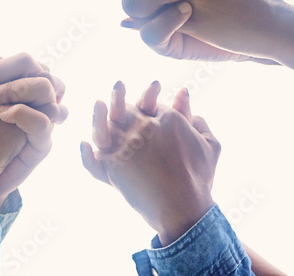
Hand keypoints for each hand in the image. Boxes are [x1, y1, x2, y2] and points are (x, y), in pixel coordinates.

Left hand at [81, 81, 219, 245]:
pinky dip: (86, 156)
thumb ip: (196, 118)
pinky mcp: (113, 170)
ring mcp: (124, 149)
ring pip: (104, 128)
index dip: (148, 98)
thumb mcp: (210, 144)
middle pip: (124, 109)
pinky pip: (93, 163)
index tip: (151, 94)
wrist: (185, 209)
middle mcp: (142, 130)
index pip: (149, 104)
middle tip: (117, 85)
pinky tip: (83, 145)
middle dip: (119, 97)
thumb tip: (182, 93)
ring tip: (98, 104)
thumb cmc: (200, 177)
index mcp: (165, 120)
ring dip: (98, 115)